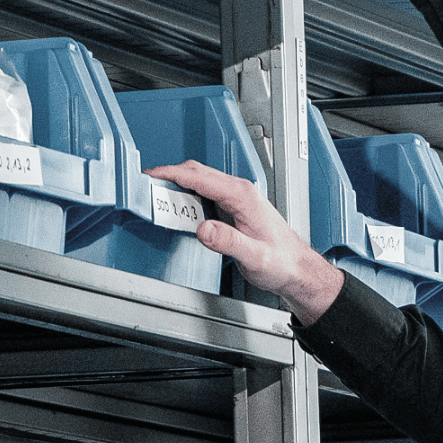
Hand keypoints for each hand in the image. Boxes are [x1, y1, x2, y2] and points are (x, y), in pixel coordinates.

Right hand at [144, 160, 343, 322]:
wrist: (297, 269)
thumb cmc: (283, 263)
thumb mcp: (255, 256)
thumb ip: (228, 242)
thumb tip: (203, 229)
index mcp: (243, 196)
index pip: (200, 177)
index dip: (171, 174)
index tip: (150, 175)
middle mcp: (240, 192)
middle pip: (197, 172)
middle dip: (168, 175)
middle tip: (145, 185)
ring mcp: (237, 198)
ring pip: (200, 180)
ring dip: (177, 184)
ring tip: (155, 194)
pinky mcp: (234, 207)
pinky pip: (204, 193)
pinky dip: (186, 195)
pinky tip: (177, 206)